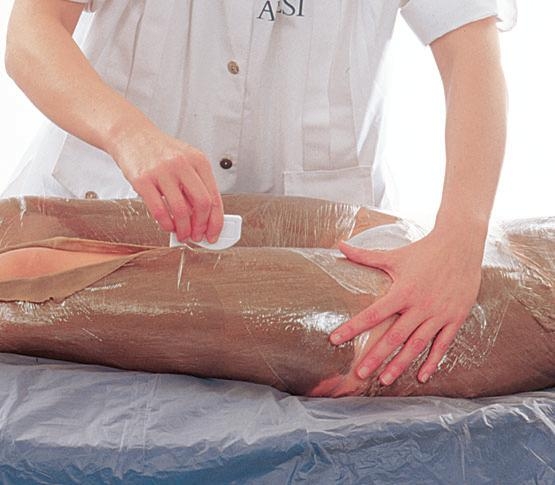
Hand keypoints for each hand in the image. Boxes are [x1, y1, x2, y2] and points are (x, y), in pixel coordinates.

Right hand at [109, 124, 223, 242]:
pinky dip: (166, 224)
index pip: (214, 197)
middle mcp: (182, 164)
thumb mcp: (186, 160)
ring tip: (182, 234)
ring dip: (183, 229)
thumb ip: (196, 185)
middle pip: (202, 204)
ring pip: (181, 210)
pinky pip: (159, 210)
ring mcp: (162, 172)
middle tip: (197, 236)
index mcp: (198, 161)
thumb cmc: (159, 150)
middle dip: (201, 226)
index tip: (213, 234)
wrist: (131, 134)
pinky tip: (168, 226)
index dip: (216, 221)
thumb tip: (204, 217)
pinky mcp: (143, 180)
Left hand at [329, 226, 483, 384]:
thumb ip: (365, 256)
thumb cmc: (423, 250)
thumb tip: (339, 245)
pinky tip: (421, 377)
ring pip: (417, 345)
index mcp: (403, 291)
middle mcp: (421, 305)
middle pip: (394, 337)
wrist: (461, 244)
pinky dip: (433, 362)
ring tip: (384, 380)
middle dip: (376, 356)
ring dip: (401, 364)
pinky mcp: (455, 317)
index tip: (335, 340)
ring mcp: (439, 314)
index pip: (373, 314)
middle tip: (360, 373)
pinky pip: (443, 345)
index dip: (353, 328)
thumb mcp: (394, 255)